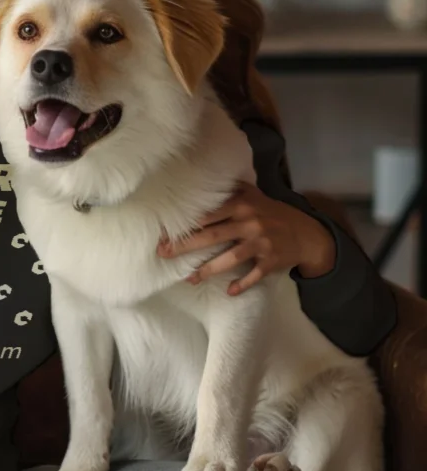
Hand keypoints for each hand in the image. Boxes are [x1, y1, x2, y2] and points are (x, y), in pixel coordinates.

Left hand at [156, 180, 335, 295]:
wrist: (308, 234)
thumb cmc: (273, 213)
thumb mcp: (254, 195)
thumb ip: (230, 189)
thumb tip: (201, 179)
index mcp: (242, 205)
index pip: (208, 214)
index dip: (186, 223)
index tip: (164, 230)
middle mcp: (250, 223)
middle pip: (213, 235)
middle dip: (186, 246)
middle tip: (163, 253)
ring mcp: (261, 243)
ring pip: (231, 258)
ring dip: (209, 269)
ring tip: (189, 279)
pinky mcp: (272, 261)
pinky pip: (254, 275)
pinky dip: (243, 283)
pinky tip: (229, 291)